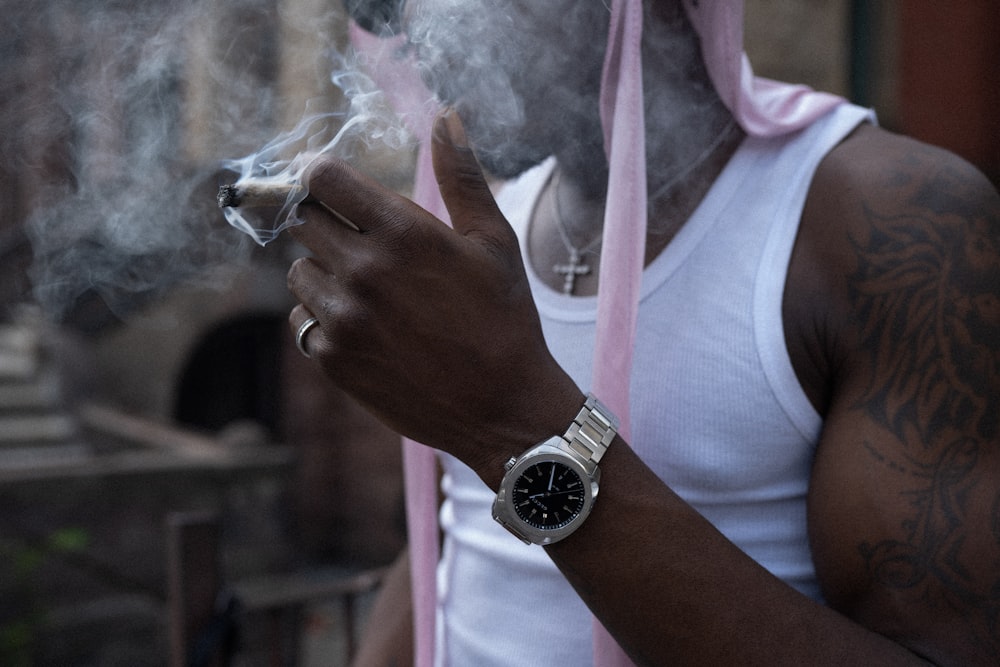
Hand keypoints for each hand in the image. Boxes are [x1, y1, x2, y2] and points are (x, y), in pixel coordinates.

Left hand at [287, 110, 582, 483]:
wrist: (503, 408)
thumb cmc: (505, 319)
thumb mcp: (494, 241)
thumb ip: (461, 176)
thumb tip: (446, 116)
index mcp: (401, 232)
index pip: (322, 178)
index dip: (323, 176)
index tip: (331, 185)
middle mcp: (362, 271)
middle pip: (303, 221)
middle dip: (327, 222)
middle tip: (362, 241)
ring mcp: (343, 319)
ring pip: (299, 272)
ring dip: (324, 271)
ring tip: (370, 291)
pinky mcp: (333, 360)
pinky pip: (304, 320)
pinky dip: (325, 318)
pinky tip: (368, 328)